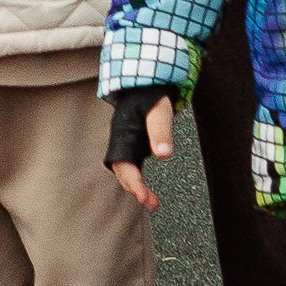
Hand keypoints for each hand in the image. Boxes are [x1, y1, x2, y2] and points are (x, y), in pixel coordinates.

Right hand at [110, 96, 176, 210]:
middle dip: (134, 189)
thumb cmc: (151, 95)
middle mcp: (121, 140)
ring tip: (153, 203)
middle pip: (122, 171)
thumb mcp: (159, 111)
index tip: (142, 195)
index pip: (123, 163)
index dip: (132, 181)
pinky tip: (149, 191)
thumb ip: (161, 131)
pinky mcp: (133, 146)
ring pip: (126, 171)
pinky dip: (139, 182)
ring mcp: (126, 144)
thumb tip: (164, 155)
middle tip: (151, 203)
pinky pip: (132, 168)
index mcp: (123, 133)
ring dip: (136, 188)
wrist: (144, 82)